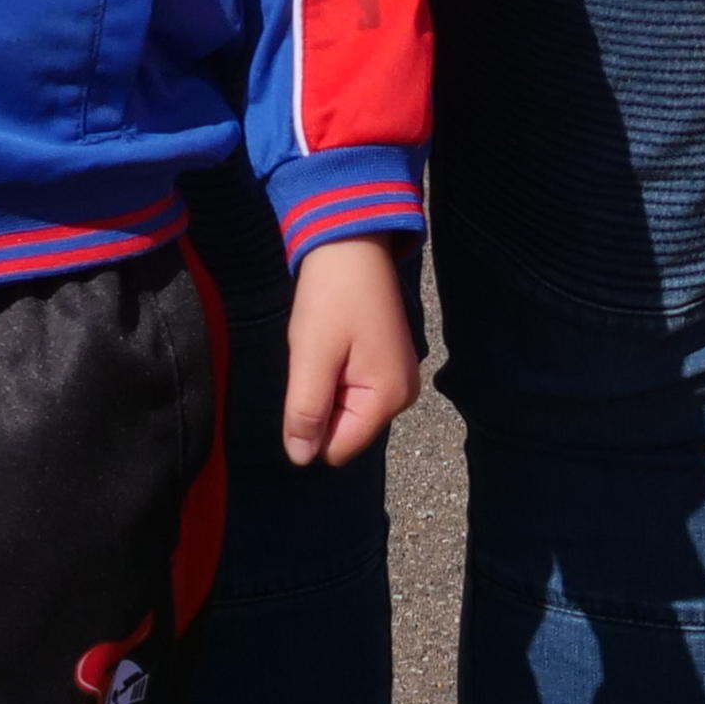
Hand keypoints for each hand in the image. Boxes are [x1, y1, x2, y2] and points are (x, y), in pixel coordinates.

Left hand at [278, 237, 418, 466]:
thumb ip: (306, 412)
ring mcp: (399, 378)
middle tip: (319, 356)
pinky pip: (354, 389)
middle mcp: (403, 395)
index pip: (337, 448)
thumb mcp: (311, 356)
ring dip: (328, 385)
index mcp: (388, 398)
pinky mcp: (390, 363)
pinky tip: (336, 341)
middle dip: (322, 401)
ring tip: (328, 346)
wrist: (352, 243)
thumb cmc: (331, 297)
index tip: (312, 374)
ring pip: (347, 409)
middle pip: (345, 429)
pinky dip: (337, 372)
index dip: (312, 422)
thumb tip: (301, 460)